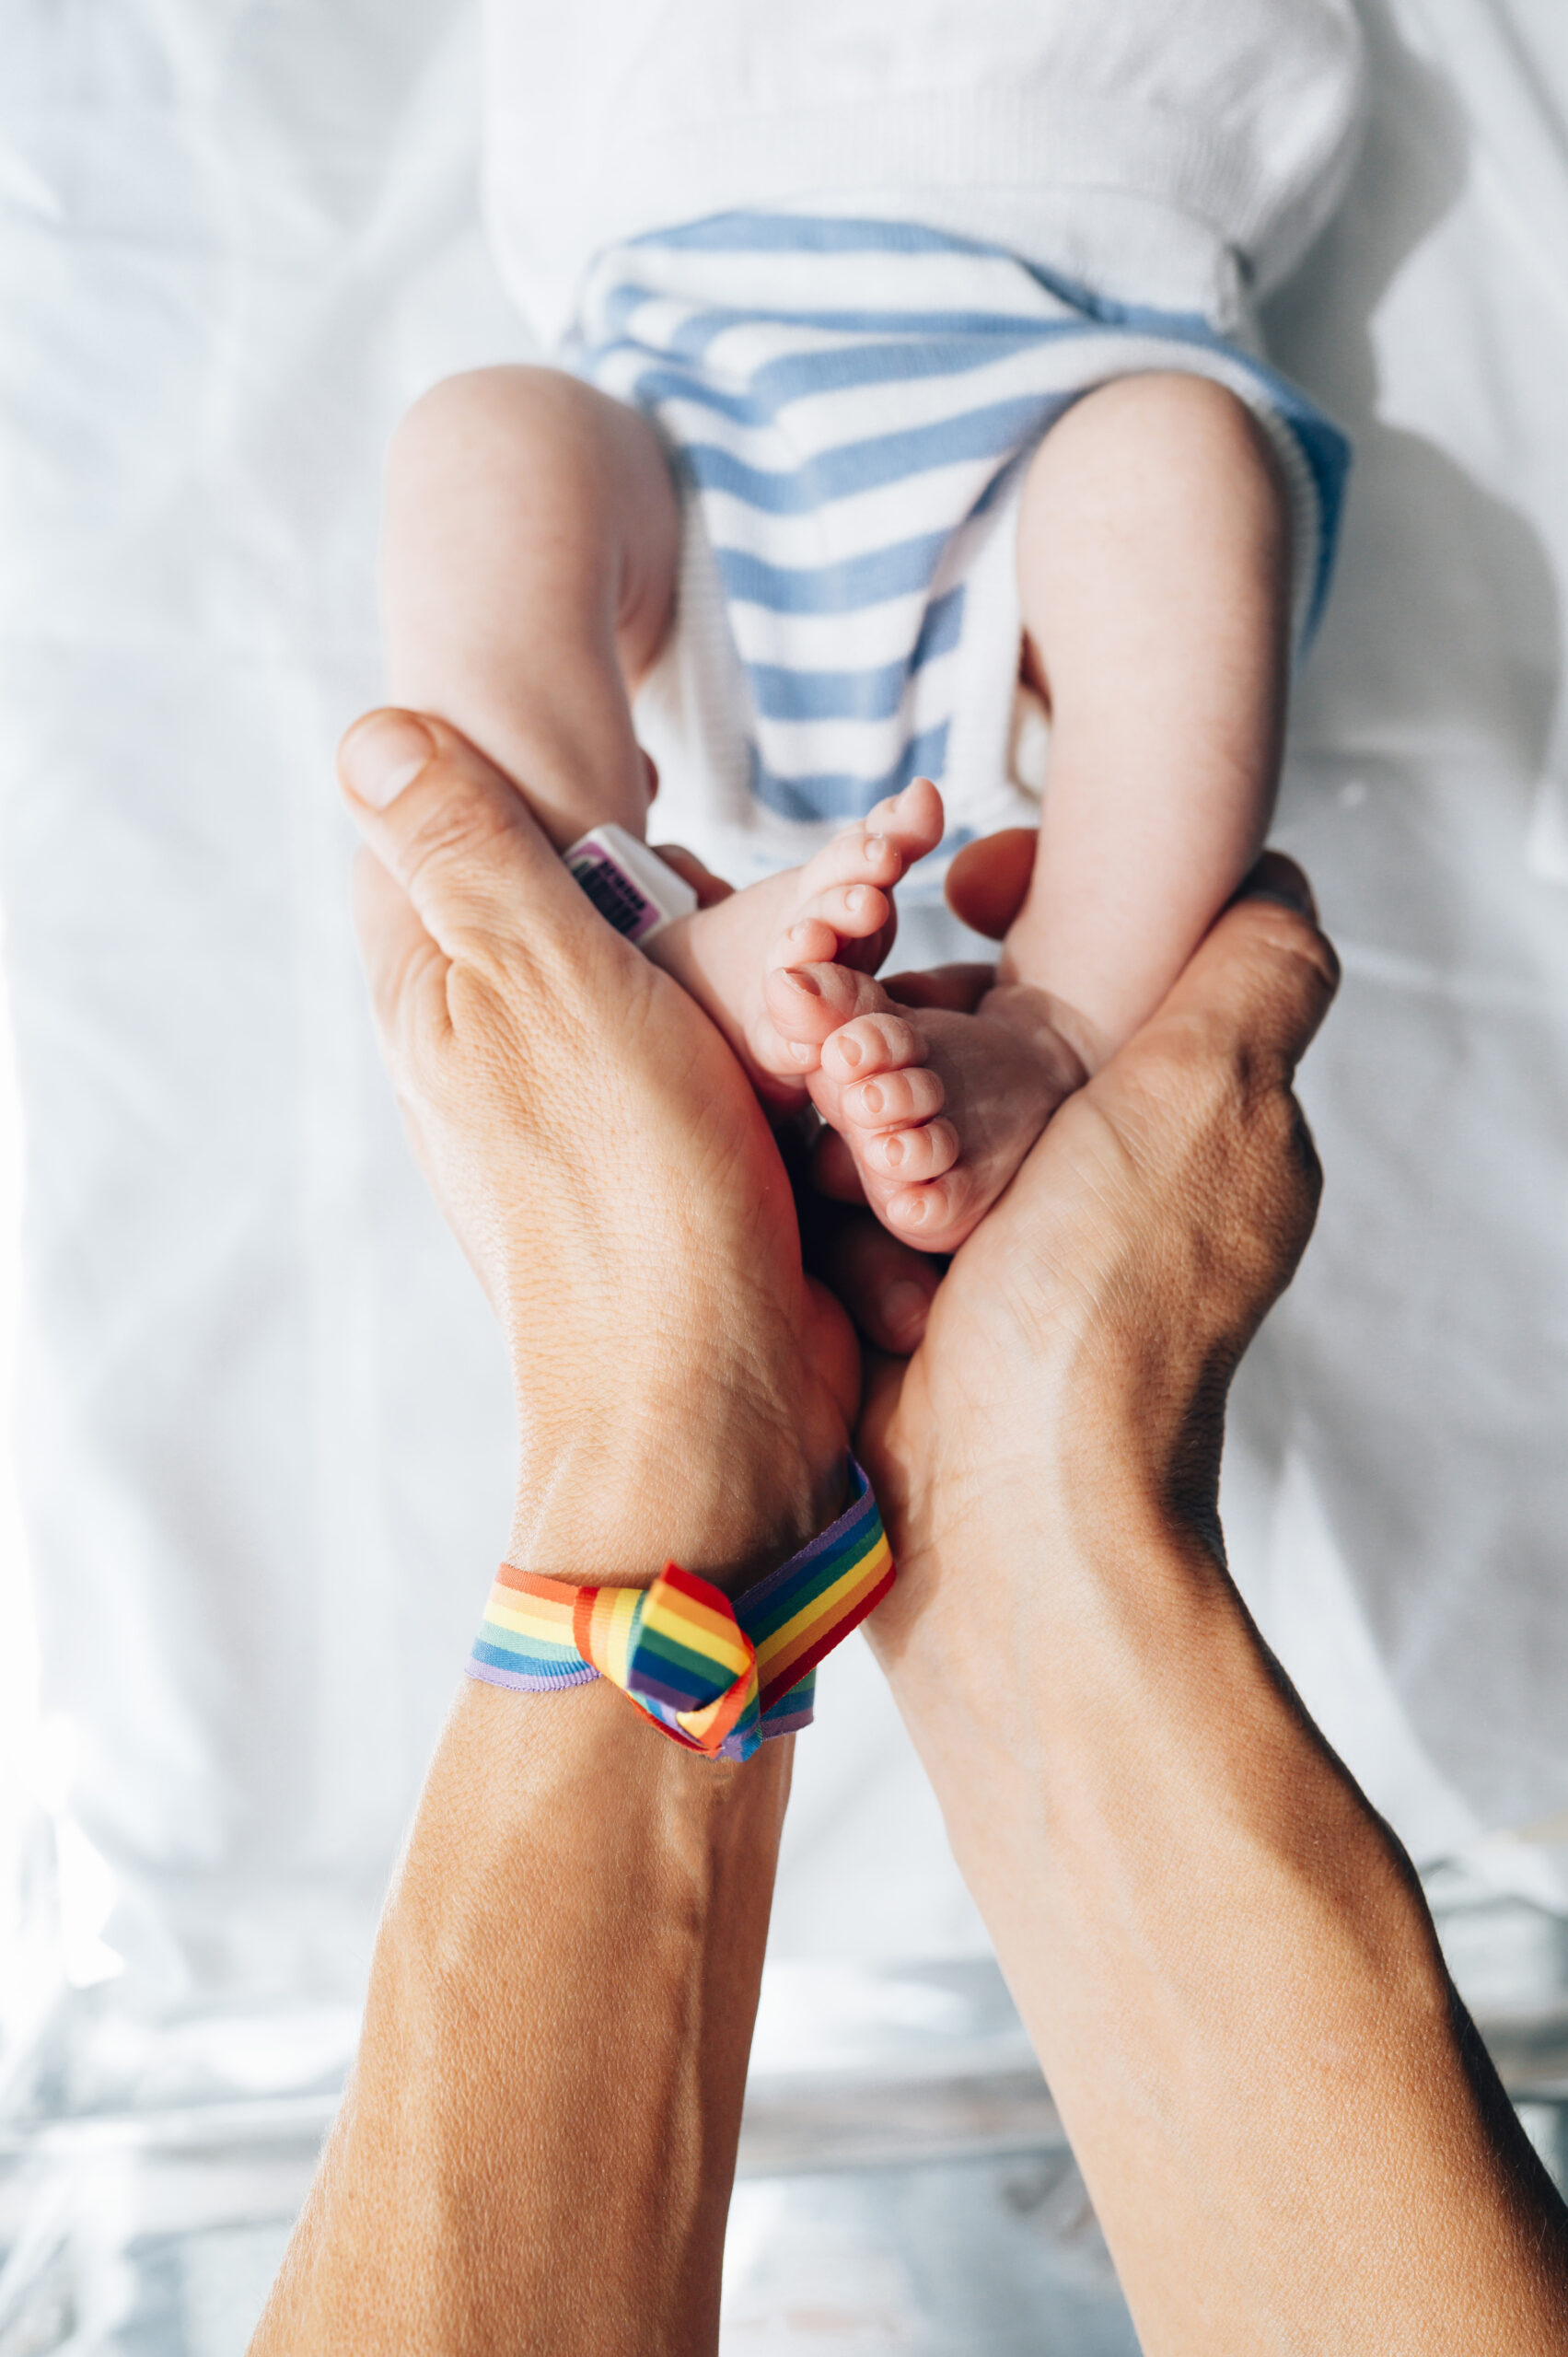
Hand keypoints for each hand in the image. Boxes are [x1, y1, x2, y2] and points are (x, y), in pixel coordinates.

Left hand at [338, 710, 857, 1583]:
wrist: (717, 1402)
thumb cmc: (627, 1186)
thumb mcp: (535, 981)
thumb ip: (461, 851)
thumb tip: (361, 727)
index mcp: (441, 1003)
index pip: (449, 841)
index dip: (529, 784)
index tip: (629, 788)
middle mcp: (509, 1057)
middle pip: (593, 905)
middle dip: (686, 878)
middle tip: (802, 873)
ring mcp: (609, 1117)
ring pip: (691, 979)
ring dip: (780, 960)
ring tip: (866, 935)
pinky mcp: (698, 1163)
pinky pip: (751, 1063)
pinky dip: (806, 1041)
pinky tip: (861, 1029)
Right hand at [857, 861, 1337, 1611]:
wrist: (1002, 1518)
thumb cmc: (1109, 1309)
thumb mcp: (1217, 1096)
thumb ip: (1255, 970)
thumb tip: (1273, 875)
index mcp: (1178, 1119)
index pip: (1096, 954)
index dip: (1033, 897)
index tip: (973, 879)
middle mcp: (1086, 1177)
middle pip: (973, 1025)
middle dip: (913, 1015)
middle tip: (860, 1020)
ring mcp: (988, 1242)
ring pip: (888, 1101)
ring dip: (851, 1098)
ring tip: (828, 1113)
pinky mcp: (893, 1295)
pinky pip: (835, 1192)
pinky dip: (824, 1187)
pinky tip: (808, 1194)